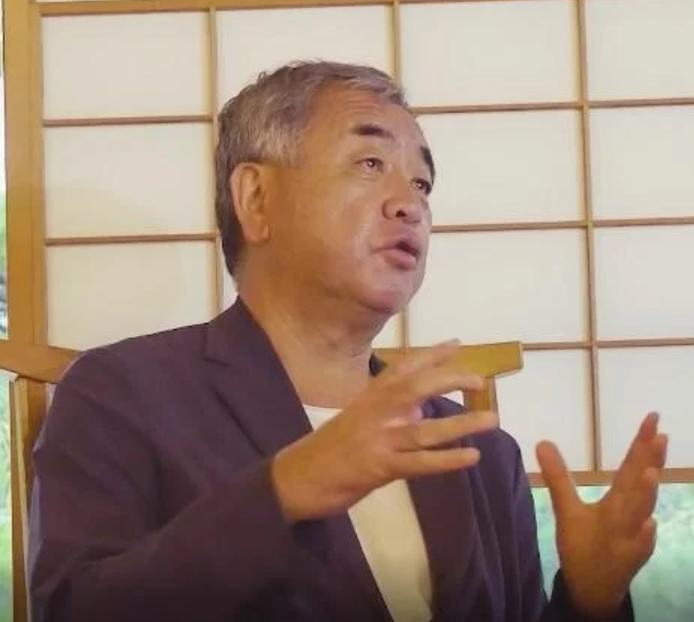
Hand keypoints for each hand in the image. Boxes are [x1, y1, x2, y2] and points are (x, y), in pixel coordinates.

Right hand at [272, 341, 497, 521]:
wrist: (297, 476)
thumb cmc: (330, 447)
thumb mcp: (357, 417)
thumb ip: (387, 409)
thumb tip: (421, 408)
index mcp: (369, 396)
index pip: (402, 368)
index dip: (431, 354)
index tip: (457, 344)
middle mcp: (375, 412)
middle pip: (416, 388)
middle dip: (449, 380)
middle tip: (479, 381)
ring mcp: (377, 439)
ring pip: (425, 429)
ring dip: (460, 424)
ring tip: (491, 420)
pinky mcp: (378, 467)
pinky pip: (419, 463)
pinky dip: (446, 460)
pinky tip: (470, 457)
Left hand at [537, 412, 667, 617]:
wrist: (591, 585)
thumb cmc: (585, 542)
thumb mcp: (567, 506)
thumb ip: (558, 476)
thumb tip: (542, 441)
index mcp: (619, 498)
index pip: (631, 464)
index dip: (641, 442)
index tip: (652, 417)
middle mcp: (628, 513)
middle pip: (640, 483)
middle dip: (651, 460)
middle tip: (660, 436)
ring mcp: (630, 536)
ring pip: (640, 513)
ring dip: (646, 494)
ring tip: (650, 474)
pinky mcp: (626, 560)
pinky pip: (638, 548)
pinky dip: (644, 537)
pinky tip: (649, 525)